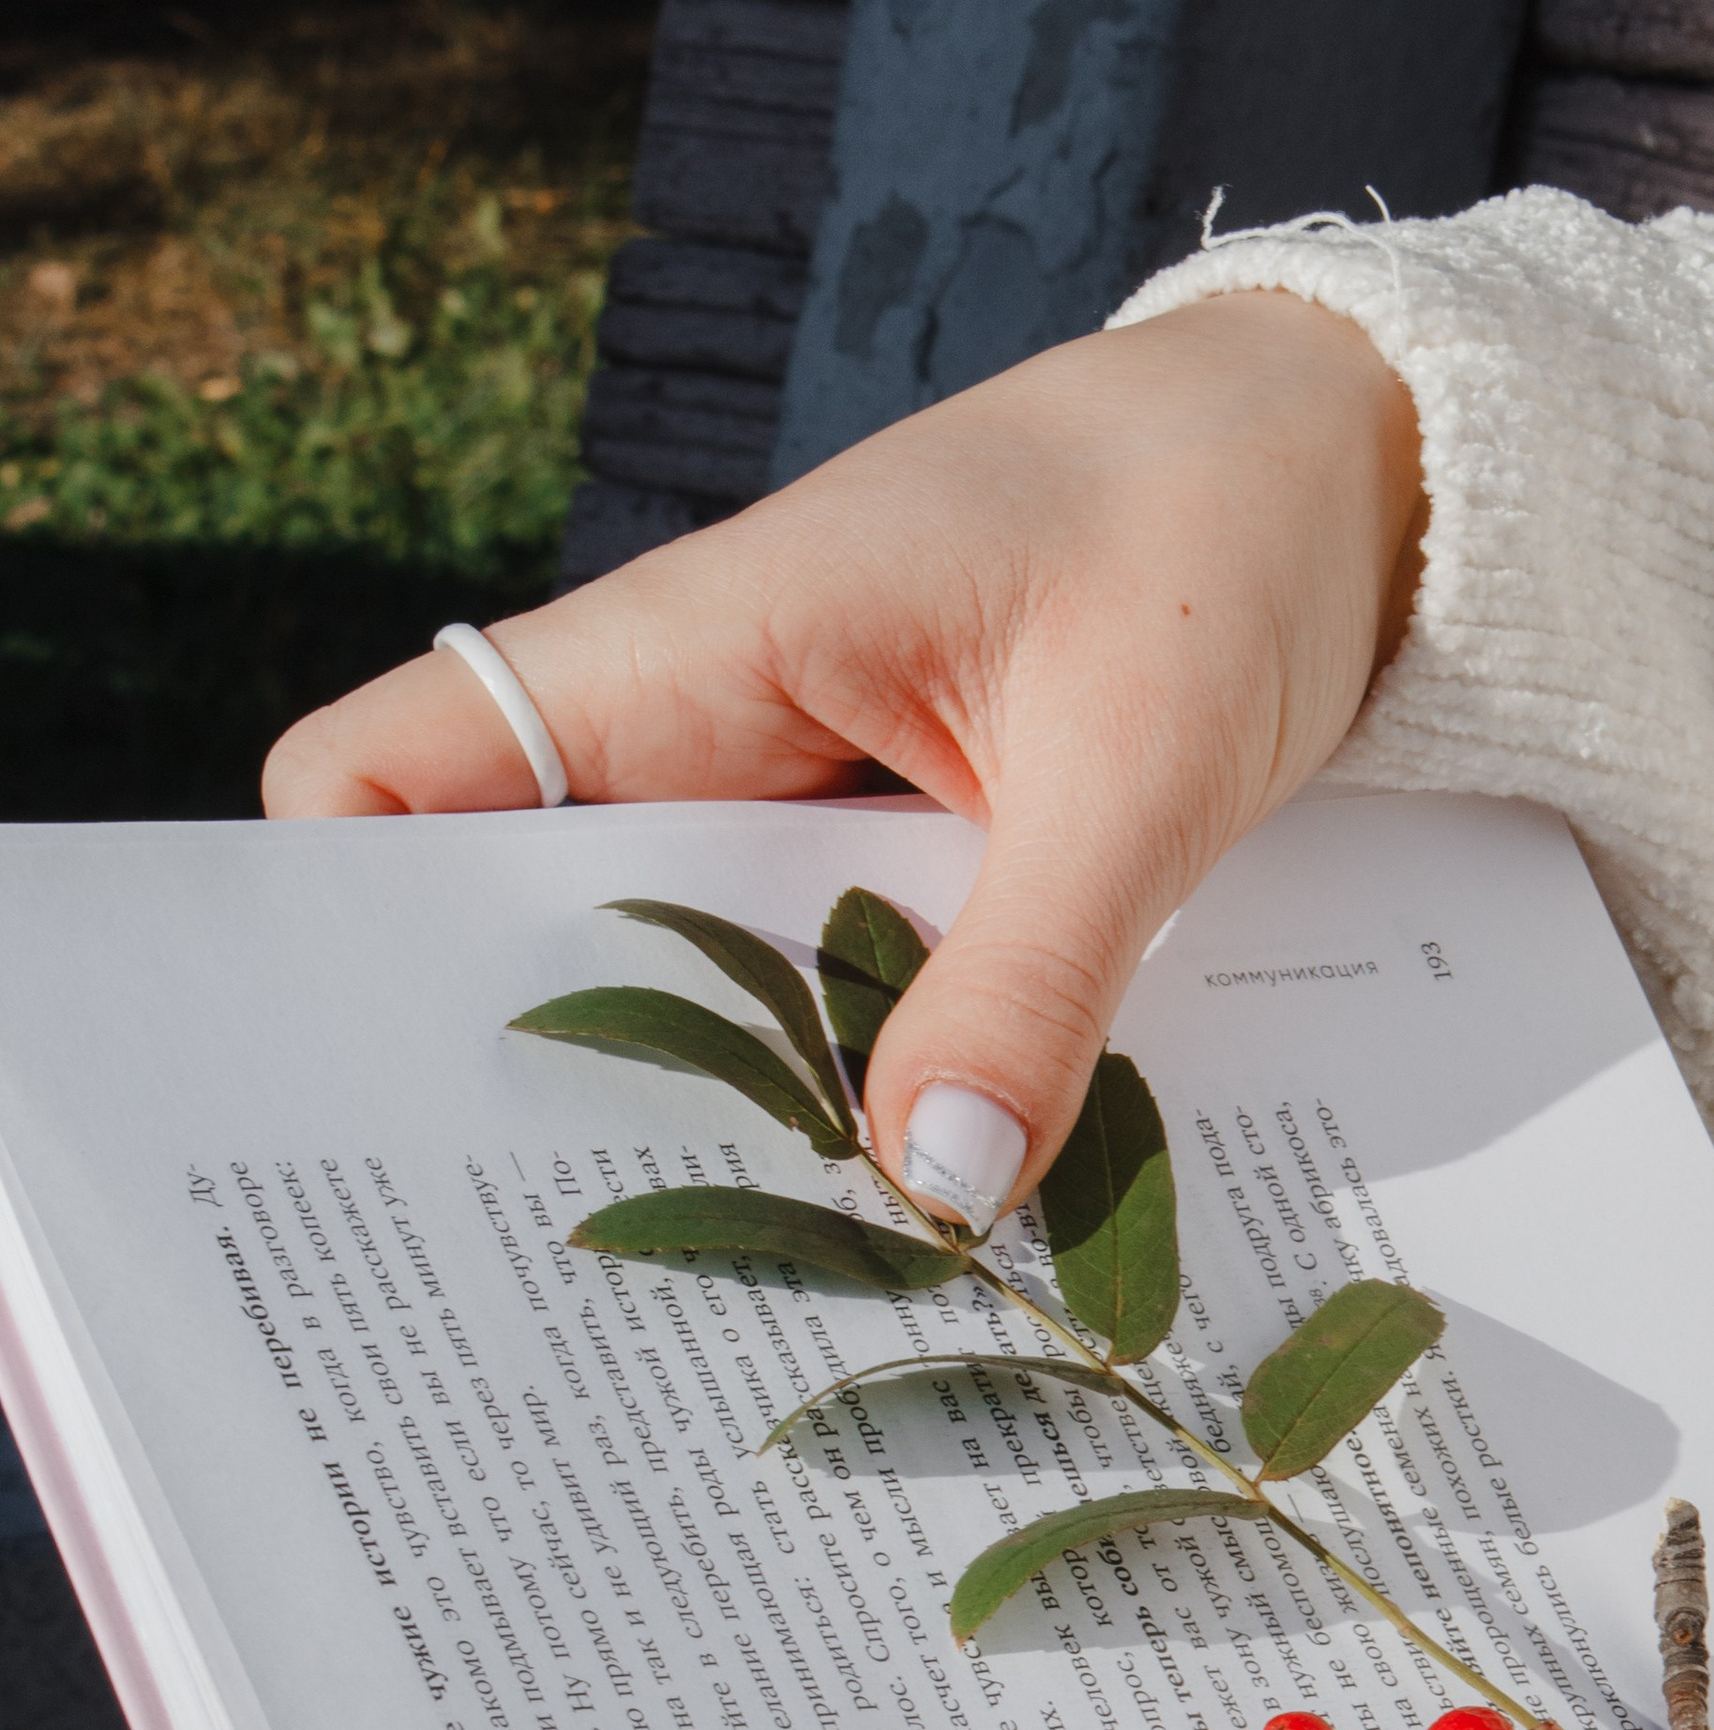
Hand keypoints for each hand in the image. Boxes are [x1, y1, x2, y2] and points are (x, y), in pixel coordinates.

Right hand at [263, 295, 1424, 1225]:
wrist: (1361, 453)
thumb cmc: (1232, 529)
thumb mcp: (1144, 767)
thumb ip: (1035, 978)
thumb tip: (931, 1194)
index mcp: (695, 646)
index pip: (393, 774)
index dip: (336, 928)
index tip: (377, 1105)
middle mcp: (709, 720)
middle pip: (525, 921)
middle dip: (541, 1080)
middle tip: (572, 1276)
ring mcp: (802, 788)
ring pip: (687, 974)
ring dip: (716, 1102)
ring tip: (743, 1275)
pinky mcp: (900, 843)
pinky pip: (822, 978)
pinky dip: (845, 1077)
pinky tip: (901, 1194)